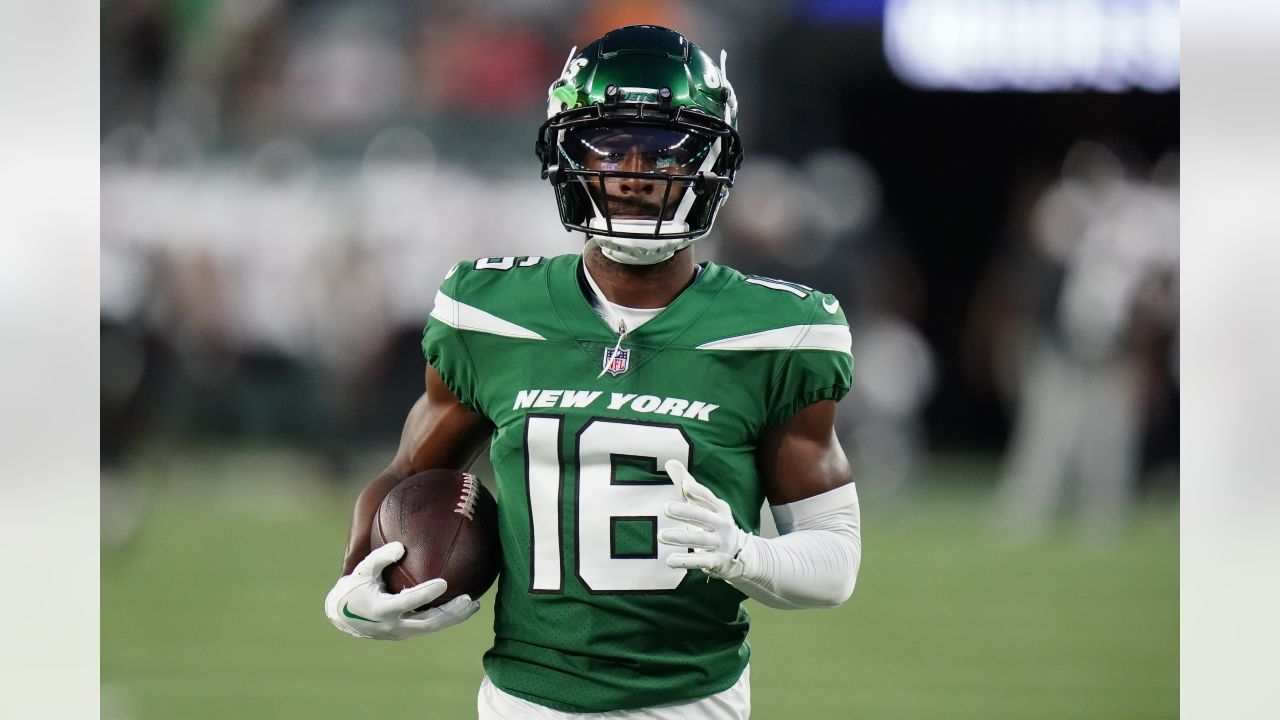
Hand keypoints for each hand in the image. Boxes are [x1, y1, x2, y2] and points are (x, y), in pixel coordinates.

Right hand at [324, 541, 479, 639]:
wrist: (341, 615)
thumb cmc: (354, 587)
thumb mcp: (362, 569)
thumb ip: (380, 558)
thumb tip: (401, 546)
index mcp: (381, 610)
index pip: (408, 602)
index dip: (426, 594)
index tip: (444, 582)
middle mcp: (392, 626)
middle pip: (428, 623)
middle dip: (450, 613)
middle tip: (469, 600)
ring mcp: (399, 633)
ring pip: (431, 628)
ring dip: (453, 618)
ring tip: (473, 605)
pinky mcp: (404, 634)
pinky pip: (428, 626)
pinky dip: (445, 618)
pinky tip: (461, 608)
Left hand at [658, 460, 749, 580]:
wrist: (741, 554)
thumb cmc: (714, 522)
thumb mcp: (703, 503)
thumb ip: (686, 483)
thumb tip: (669, 461)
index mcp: (719, 508)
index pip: (708, 498)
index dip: (697, 492)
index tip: (684, 485)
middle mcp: (722, 524)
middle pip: (704, 517)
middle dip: (686, 512)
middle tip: (666, 508)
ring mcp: (721, 543)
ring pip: (701, 539)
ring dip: (682, 538)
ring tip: (661, 536)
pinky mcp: (718, 561)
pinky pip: (701, 561)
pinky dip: (686, 561)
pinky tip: (669, 561)